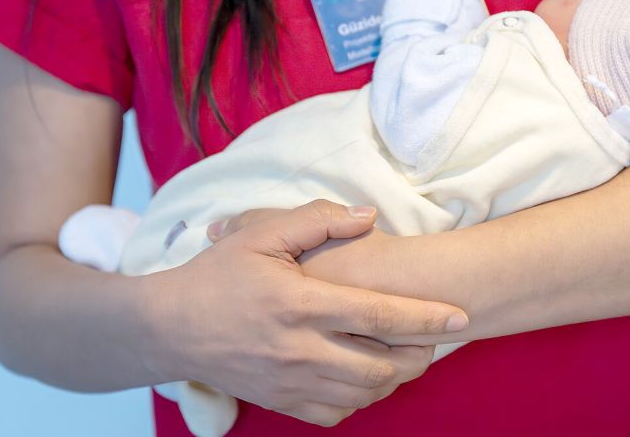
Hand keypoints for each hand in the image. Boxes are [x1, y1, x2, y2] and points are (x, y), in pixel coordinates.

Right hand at [141, 200, 468, 426]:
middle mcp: (299, 349)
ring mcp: (290, 382)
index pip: (379, 315)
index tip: (461, 317)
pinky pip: (336, 413)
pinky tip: (365, 375)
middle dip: (421, 353)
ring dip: (396, 376)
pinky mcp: (280, 402)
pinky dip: (361, 399)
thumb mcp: (260, 232)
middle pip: (382, 365)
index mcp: (300, 303)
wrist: (168, 327)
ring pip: (365, 393)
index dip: (426, 317)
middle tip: (435, 335)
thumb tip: (370, 216)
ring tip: (408, 353)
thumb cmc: (217, 274)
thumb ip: (318, 219)